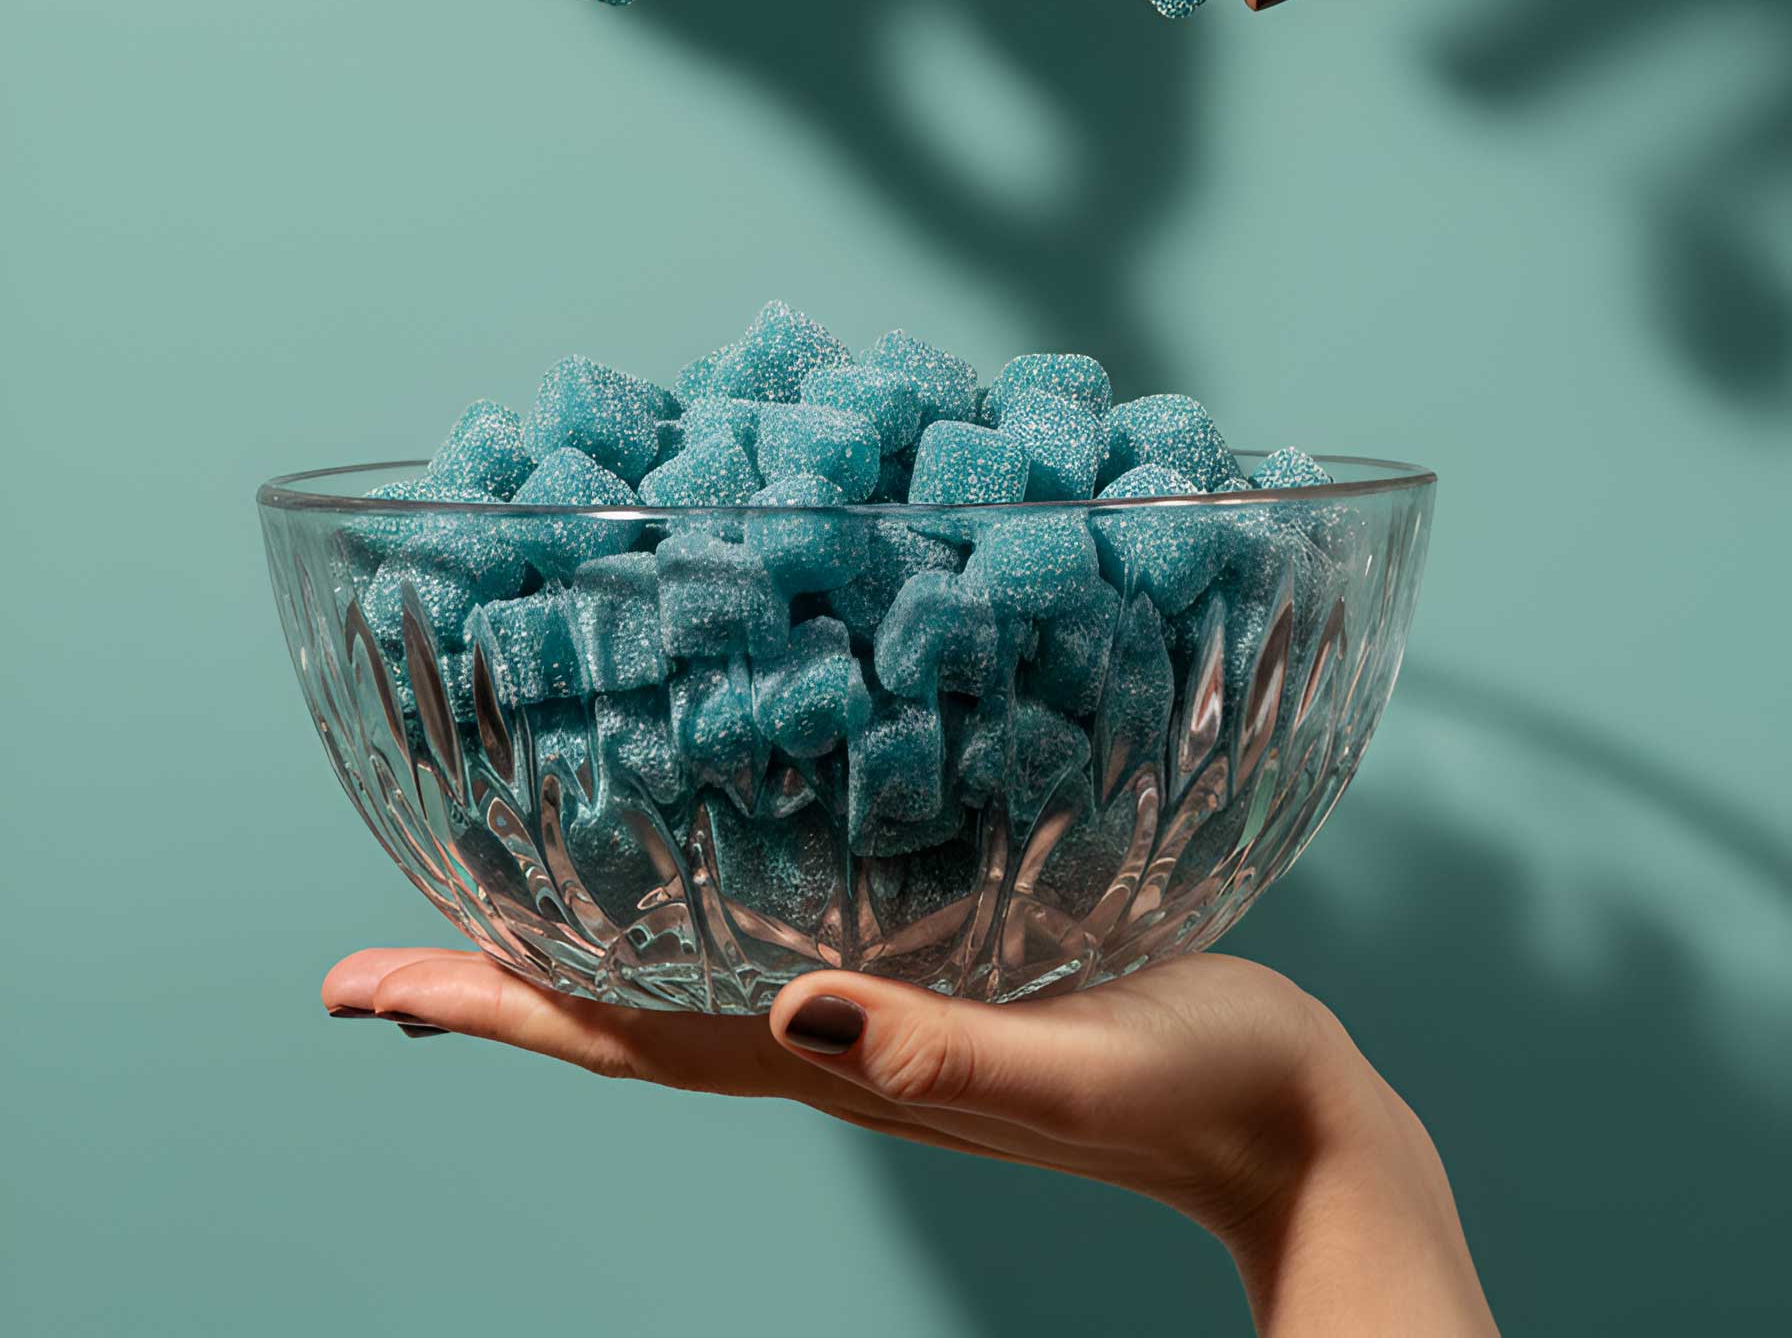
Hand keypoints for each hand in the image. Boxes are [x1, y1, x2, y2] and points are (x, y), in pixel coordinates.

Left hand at [322, 944, 1495, 1334]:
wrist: (1294, 1121)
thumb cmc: (1208, 1081)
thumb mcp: (1084, 1060)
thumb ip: (950, 1053)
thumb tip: (801, 1014)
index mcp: (850, 1065)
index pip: (628, 1038)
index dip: (499, 1007)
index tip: (373, 984)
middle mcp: (838, 1047)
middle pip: (622, 1023)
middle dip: (495, 990)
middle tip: (371, 962)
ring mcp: (882, 1025)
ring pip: (683, 992)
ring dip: (575, 962)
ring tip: (487, 923)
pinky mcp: (940, 984)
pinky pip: (774, 954)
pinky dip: (691, 929)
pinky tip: (693, 887)